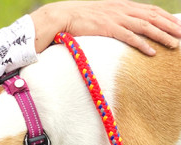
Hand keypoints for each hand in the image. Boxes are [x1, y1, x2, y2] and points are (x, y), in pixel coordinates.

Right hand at [30, 0, 180, 54]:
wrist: (63, 15)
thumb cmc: (80, 17)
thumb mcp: (101, 14)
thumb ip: (114, 18)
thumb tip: (121, 27)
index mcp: (122, 5)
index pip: (150, 10)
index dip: (166, 18)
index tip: (177, 26)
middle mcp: (123, 9)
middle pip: (153, 17)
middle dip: (170, 26)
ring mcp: (116, 18)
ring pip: (146, 26)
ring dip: (162, 36)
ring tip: (175, 44)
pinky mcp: (108, 28)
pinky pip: (130, 37)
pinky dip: (143, 44)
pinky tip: (152, 52)